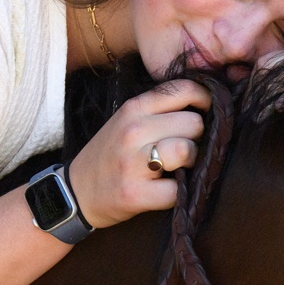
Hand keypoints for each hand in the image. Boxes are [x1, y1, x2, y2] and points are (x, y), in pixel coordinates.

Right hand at [66, 78, 210, 227]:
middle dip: (198, 138)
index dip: (205, 101)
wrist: (76, 192)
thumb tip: (207, 107)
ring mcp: (133, 162)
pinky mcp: (135, 193)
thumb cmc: (111, 154)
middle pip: (194, 123)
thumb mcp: (127, 121)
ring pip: (188, 151)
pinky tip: (167, 190)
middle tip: (186, 150)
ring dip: (191, 163)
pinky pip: (178, 190)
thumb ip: (160, 110)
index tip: (207, 114)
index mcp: (134, 108)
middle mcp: (133, 130)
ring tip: (178, 168)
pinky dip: (179, 194)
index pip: (185, 90)